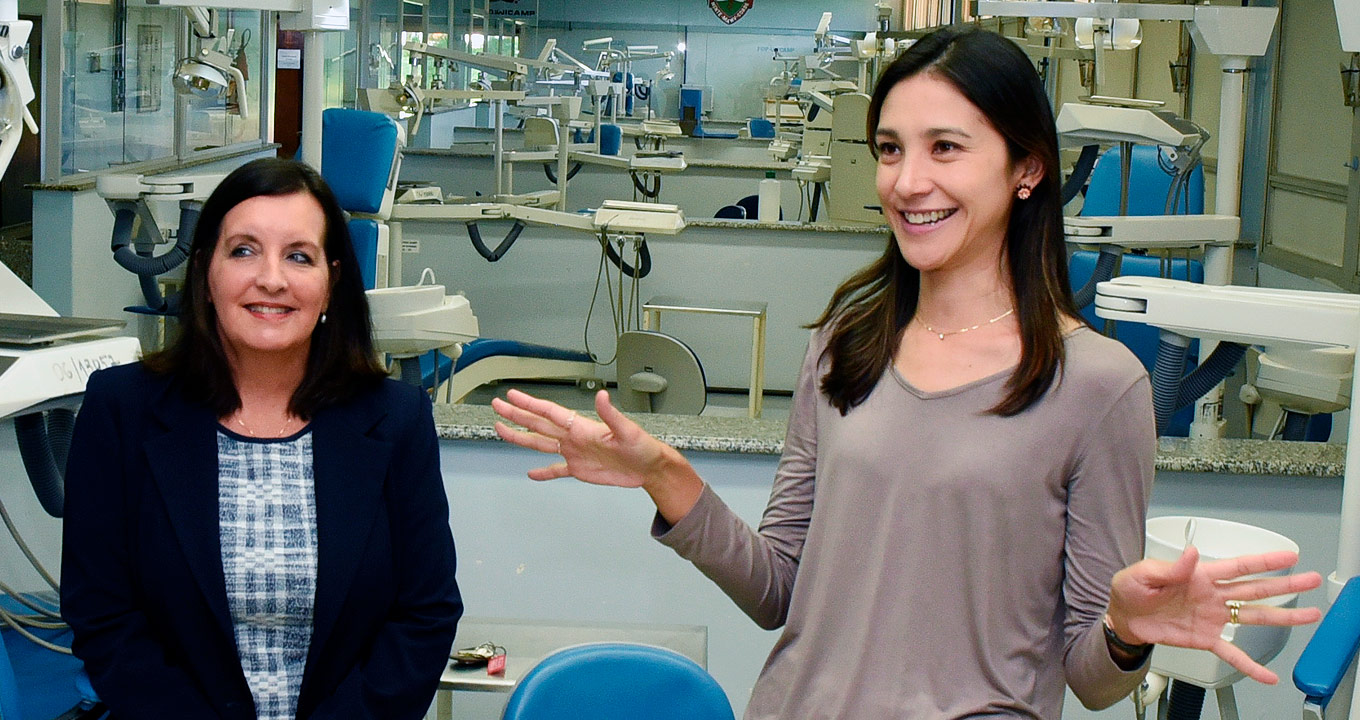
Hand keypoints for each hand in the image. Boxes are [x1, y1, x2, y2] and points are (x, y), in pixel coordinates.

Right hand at [491, 388, 667, 487]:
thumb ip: (611, 414)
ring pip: (541, 444)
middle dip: (517, 415)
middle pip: (538, 424)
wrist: (649, 468)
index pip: (549, 412)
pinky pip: (556, 470)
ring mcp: (575, 453)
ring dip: (521, 437)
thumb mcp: (627, 430)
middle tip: (498, 406)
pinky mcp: (580, 470)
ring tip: (501, 430)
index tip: (512, 395)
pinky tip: (531, 473)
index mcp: (581, 426)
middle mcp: (573, 437)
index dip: (529, 404)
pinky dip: (544, 472)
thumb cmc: (642, 447)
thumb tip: (602, 396)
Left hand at [1106, 545, 1322, 683]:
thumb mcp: (1142, 574)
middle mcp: (1212, 595)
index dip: (1264, 561)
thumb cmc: (1130, 591)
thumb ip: (1170, 568)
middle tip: (1310, 580)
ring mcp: (1212, 617)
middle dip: (1285, 585)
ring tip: (1309, 617)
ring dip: (1281, 617)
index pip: (1238, 566)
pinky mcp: (1205, 639)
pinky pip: (1231, 653)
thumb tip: (1191, 555)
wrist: (1122, 619)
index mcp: (1199, 576)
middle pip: (1255, 588)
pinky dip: (1250, 665)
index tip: (1288, 557)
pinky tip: (1267, 676)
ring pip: (1253, 616)